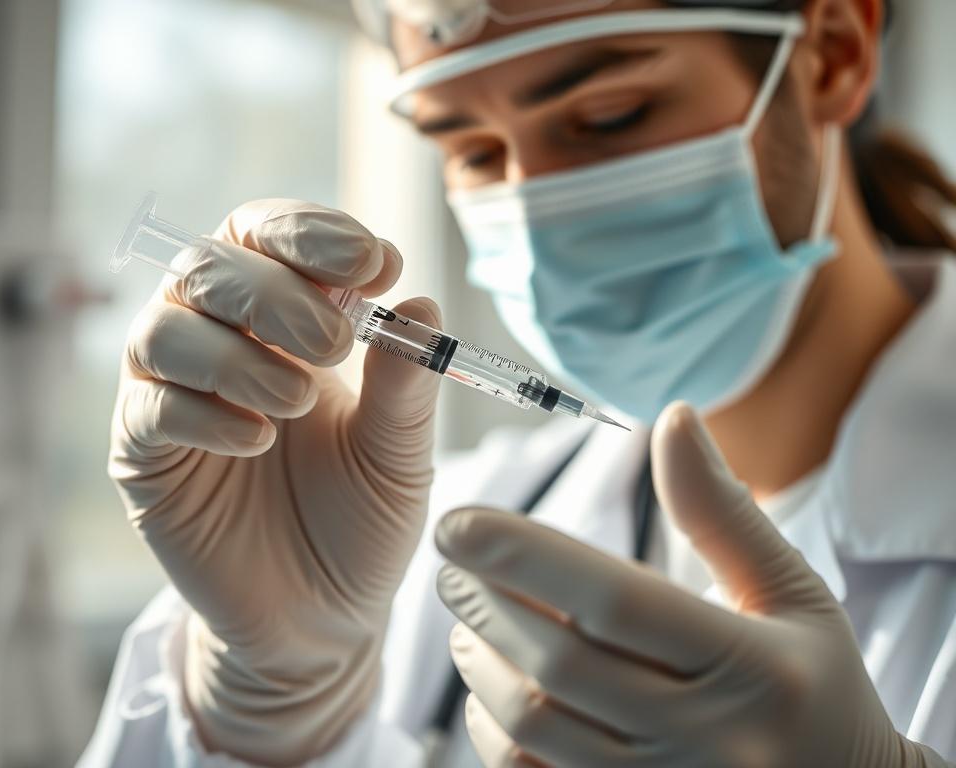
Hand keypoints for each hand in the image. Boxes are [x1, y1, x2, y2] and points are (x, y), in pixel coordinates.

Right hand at [109, 200, 441, 764]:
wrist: (322, 618)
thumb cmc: (362, 522)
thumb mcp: (398, 453)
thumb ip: (404, 383)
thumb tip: (422, 302)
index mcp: (282, 322)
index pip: (268, 236)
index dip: (313, 235)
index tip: (378, 264)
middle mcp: (219, 343)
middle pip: (208, 266)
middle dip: (276, 292)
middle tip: (338, 341)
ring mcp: (174, 397)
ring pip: (165, 329)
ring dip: (237, 355)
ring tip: (298, 402)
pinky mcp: (144, 457)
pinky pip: (148, 410)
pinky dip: (204, 415)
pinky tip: (257, 443)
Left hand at [435, 402, 942, 766]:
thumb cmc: (814, 686)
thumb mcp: (791, 594)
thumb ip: (722, 512)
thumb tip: (674, 418)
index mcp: (750, 667)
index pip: (615, 601)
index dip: (526, 556)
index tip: (458, 523)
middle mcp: (704, 738)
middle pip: (558, 663)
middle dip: (487, 603)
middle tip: (453, 564)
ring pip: (534, 724)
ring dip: (481, 662)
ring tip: (466, 617)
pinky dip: (492, 728)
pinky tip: (490, 688)